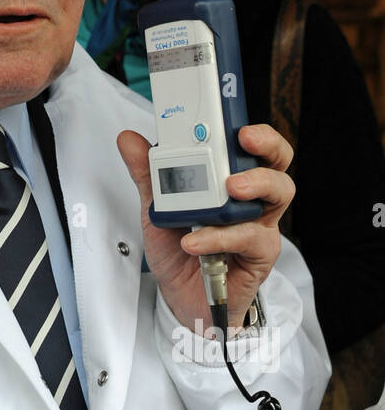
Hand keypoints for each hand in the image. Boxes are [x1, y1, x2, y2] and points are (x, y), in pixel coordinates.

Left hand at [117, 123, 294, 333]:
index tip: (227, 110)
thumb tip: (130, 138)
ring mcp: (260, 225)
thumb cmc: (179, 250)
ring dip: (255, 184)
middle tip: (245, 138)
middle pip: (279, 160)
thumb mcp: (156, 209)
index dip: (247, 124)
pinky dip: (220, 236)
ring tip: (230, 188)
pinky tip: (195, 240)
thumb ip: (148, 175)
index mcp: (231, 179)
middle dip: (267, 143)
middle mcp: (252, 198)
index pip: (249, 144)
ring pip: (280, 192)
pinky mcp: (260, 255)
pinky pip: (250, 237)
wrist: (181, 300)